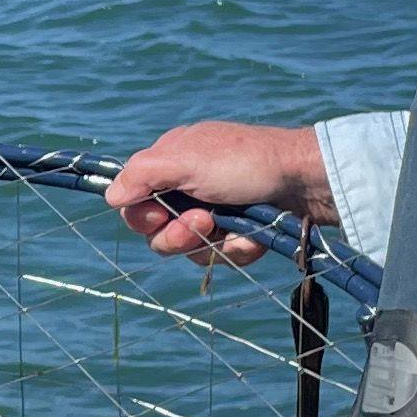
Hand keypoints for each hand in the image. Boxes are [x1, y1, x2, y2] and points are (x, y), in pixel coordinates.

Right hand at [105, 120, 334, 266]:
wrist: (307, 182)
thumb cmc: (245, 162)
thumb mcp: (186, 159)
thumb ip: (142, 175)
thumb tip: (109, 195)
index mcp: (171, 163)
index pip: (134, 202)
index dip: (142, 216)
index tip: (160, 214)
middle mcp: (189, 188)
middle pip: (157, 233)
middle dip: (178, 234)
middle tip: (204, 221)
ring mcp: (215, 212)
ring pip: (189, 250)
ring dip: (209, 244)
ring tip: (232, 227)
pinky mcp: (239, 233)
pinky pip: (222, 256)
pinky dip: (237, 248)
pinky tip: (253, 235)